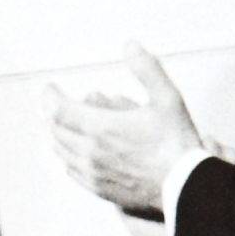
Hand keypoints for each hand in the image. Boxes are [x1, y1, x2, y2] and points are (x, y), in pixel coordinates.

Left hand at [45, 44, 204, 216]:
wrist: (184, 186)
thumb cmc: (177, 143)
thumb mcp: (167, 98)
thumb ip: (146, 69)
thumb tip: (130, 46)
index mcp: (101, 127)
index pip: (58, 109)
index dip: (49, 96)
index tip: (50, 88)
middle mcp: (90, 152)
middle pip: (56, 130)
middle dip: (54, 113)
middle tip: (60, 103)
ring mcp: (92, 172)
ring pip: (60, 151)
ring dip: (59, 135)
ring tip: (68, 124)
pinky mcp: (98, 189)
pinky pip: (71, 170)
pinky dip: (69, 156)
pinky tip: (79, 151)